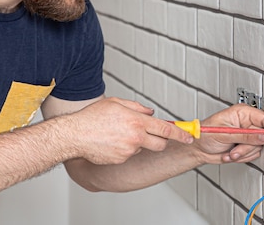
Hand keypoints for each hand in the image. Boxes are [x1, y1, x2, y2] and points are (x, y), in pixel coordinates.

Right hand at [63, 97, 193, 164]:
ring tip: (119, 134)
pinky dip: (124, 149)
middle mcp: (135, 137)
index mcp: (137, 121)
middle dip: (161, 141)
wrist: (75, 135)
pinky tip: (112, 142)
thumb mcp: (116, 103)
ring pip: (142, 148)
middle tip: (153, 135)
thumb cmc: (92, 117)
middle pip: (160, 144)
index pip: (166, 129)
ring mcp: (128, 150)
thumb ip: (137, 107)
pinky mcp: (121, 159)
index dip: (180, 134)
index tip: (189, 136)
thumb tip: (150, 113)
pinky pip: (129, 154)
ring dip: (138, 143)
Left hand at [194, 104, 263, 163]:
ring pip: (258, 147)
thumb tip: (263, 136)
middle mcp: (246, 123)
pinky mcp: (246, 146)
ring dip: (243, 153)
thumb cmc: (205, 134)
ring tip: (231, 151)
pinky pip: (253, 154)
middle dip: (248, 146)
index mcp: (242, 113)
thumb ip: (245, 136)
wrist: (199, 149)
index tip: (263, 139)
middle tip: (236, 148)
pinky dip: (242, 157)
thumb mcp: (225, 134)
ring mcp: (247, 135)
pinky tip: (232, 154)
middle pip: (263, 136)